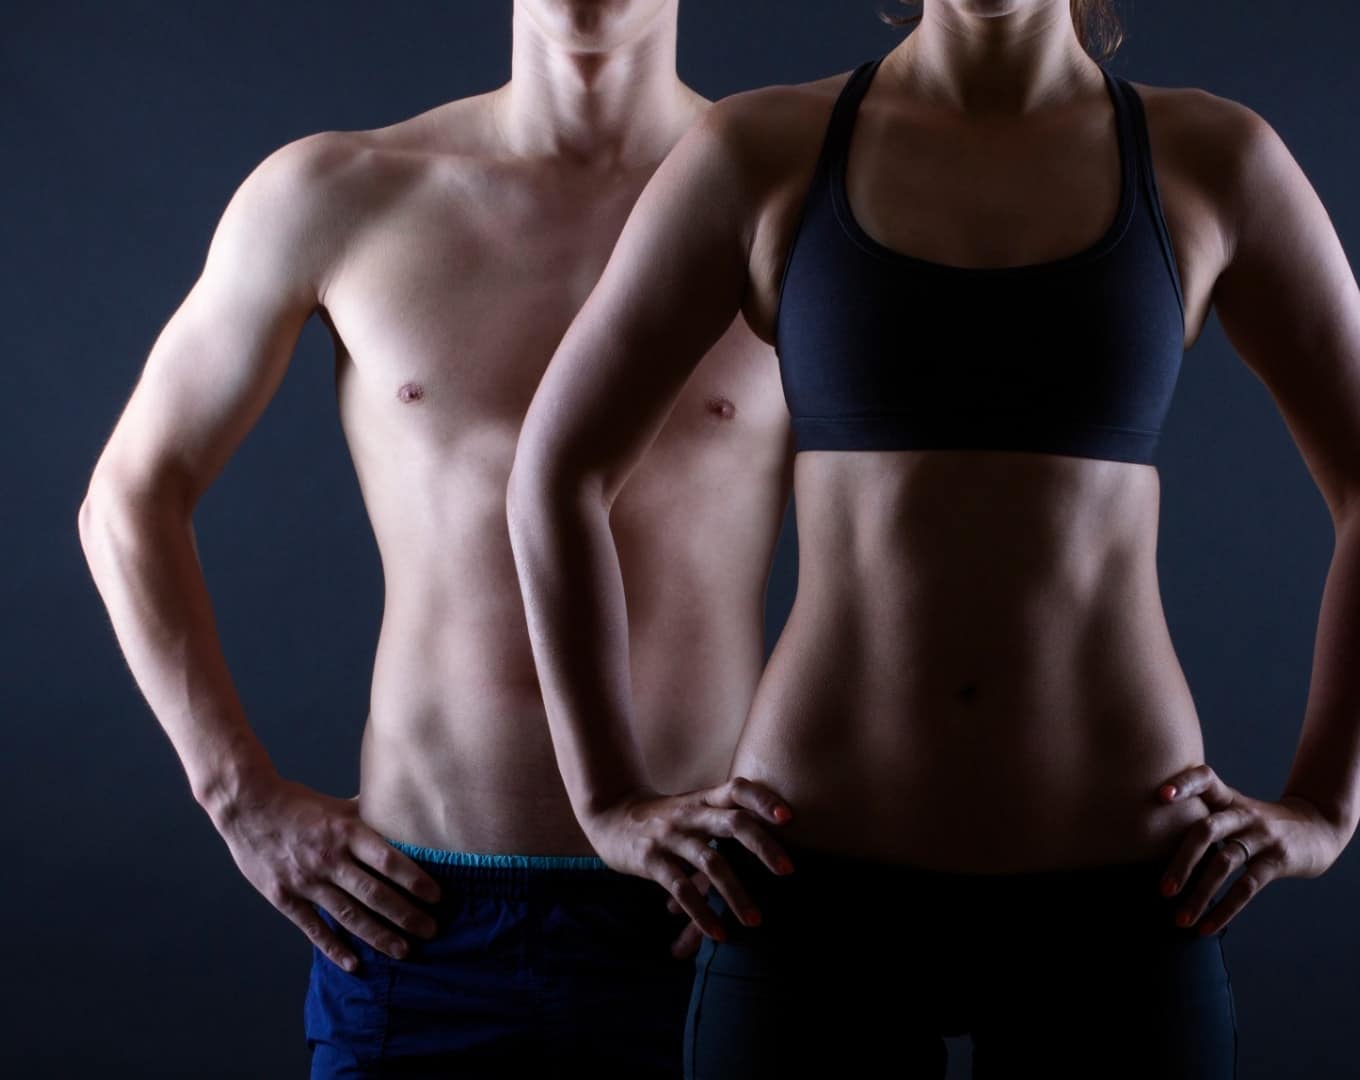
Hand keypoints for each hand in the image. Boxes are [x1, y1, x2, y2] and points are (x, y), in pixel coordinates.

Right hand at [211, 775, 441, 970]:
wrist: (247, 805)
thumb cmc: (298, 804)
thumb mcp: (338, 805)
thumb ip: (370, 815)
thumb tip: (404, 812)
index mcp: (346, 832)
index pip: (388, 860)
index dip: (415, 880)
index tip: (437, 896)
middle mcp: (329, 859)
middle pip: (374, 893)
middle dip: (406, 915)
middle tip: (431, 930)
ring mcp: (306, 880)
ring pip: (348, 914)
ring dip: (379, 936)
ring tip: (404, 951)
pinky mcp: (284, 897)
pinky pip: (313, 928)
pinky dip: (334, 948)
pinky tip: (355, 964)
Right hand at [585, 777, 794, 943]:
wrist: (610, 814)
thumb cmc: (664, 816)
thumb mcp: (693, 806)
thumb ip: (725, 814)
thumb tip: (776, 828)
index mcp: (703, 799)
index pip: (737, 789)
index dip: (763, 800)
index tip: (789, 818)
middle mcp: (689, 814)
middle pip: (732, 823)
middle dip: (762, 846)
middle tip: (788, 871)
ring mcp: (669, 836)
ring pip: (709, 862)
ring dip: (735, 893)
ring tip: (755, 921)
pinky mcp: (650, 860)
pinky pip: (680, 889)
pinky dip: (701, 913)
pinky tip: (718, 934)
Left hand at [1155, 763, 1346, 935]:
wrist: (1316, 828)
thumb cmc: (1256, 822)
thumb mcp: (1232, 807)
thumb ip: (1199, 814)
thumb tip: (1146, 839)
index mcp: (1227, 797)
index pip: (1205, 779)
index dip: (1184, 784)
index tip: (1160, 795)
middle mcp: (1243, 814)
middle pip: (1206, 830)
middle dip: (1181, 862)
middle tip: (1162, 890)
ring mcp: (1262, 836)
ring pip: (1225, 864)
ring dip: (1200, 894)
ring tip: (1179, 919)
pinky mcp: (1277, 861)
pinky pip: (1247, 887)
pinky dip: (1225, 910)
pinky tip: (1207, 927)